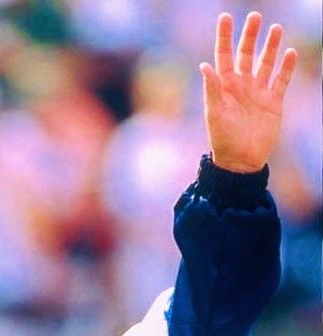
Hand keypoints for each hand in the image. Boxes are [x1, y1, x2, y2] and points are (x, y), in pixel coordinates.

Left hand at [200, 11, 297, 172]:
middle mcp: (241, 86)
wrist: (240, 162)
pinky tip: (289, 52)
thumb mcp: (215, 114)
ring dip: (270, 46)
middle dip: (250, 35)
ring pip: (266, 63)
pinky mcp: (273, 102)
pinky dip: (286, 67)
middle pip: (246, 54)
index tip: (225, 17)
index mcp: (224, 87)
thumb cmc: (223, 140)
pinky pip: (281, 80)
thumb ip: (212, 89)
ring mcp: (258, 93)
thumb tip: (204, 65)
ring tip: (276, 28)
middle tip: (255, 15)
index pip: (223, 56)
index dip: (224, 37)